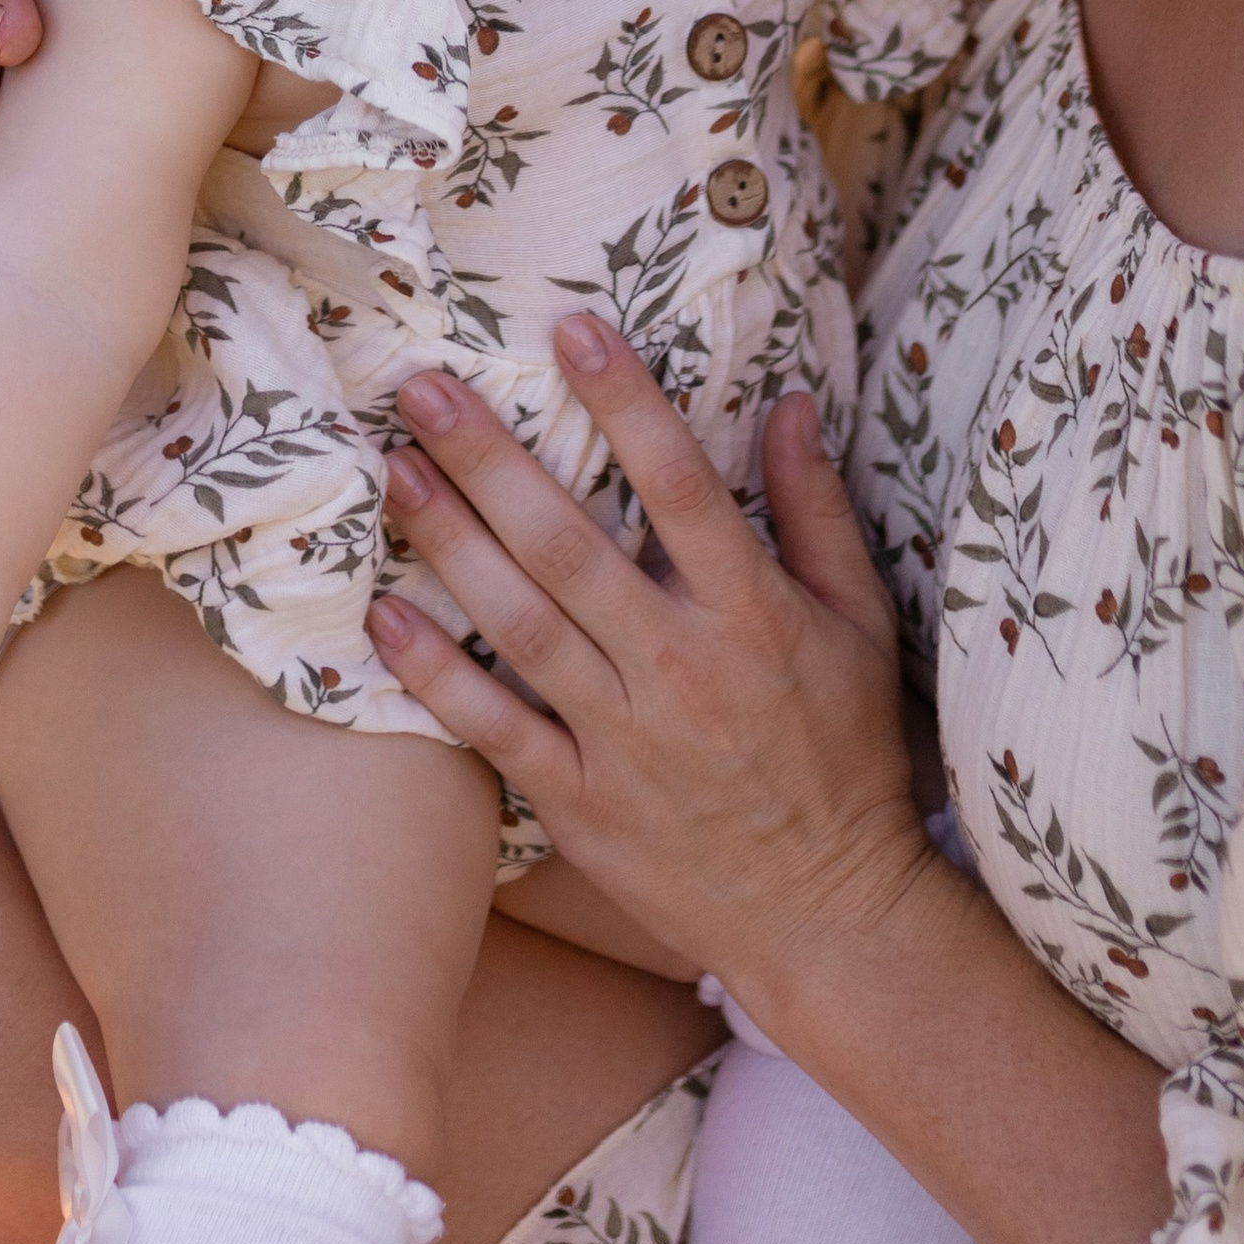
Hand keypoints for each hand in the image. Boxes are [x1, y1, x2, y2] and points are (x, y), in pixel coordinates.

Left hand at [369, 325, 939, 1017]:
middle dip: (491, 459)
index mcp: (753, 614)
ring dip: (450, 543)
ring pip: (519, 624)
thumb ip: (816, 510)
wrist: (829, 916)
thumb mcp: (860, 623)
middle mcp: (681, 668)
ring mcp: (624, 740)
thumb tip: (788, 400)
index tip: (571, 328)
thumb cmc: (846, 755)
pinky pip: (494, 730)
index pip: (681, 484)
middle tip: (422, 388)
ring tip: (393, 472)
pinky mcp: (580, 804)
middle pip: (569, 545)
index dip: (626, 402)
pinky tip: (383, 617)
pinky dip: (436, 675)